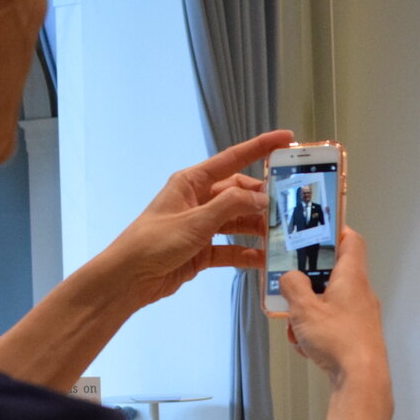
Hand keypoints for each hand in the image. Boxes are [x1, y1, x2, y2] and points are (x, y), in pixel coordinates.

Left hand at [91, 129, 294, 308]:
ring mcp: (202, 226)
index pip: (233, 159)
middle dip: (264, 200)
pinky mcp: (202, 251)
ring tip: (283, 237)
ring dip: (258, 229)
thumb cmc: (155, 242)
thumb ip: (231, 206)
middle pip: (240, 194)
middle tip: (291, 208)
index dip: (260, 148)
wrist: (129, 279)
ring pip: (238, 222)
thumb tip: (263, 197)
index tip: (287, 139)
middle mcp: (199, 200)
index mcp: (192, 182)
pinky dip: (247, 254)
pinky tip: (265, 260)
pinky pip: (232, 248)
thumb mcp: (195, 221)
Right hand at [280, 229, 389, 392]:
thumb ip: (292, 286)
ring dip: (308, 312)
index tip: (315, 230)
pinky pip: (332, 325)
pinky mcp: (357, 335)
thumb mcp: (304, 309)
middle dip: (308, 282)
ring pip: (328, 303)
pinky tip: (306, 346)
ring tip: (297, 328)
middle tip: (290, 287)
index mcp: (352, 277)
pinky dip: (316, 331)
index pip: (350, 240)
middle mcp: (361, 293)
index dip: (334, 231)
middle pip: (333, 274)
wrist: (361, 379)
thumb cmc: (339, 341)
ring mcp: (361, 315)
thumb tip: (290, 277)